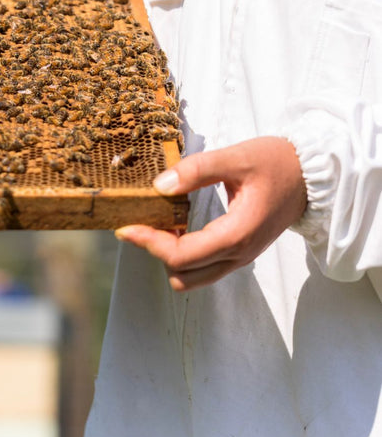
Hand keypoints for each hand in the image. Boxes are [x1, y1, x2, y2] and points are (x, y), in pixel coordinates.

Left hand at [115, 136, 306, 290]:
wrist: (311, 175)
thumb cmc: (276, 163)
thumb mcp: (235, 157)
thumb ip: (196, 170)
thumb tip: (159, 186)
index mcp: (237, 235)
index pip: (181, 256)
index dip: (149, 243)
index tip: (125, 227)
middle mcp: (238, 255)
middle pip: (182, 275)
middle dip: (155, 251)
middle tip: (140, 222)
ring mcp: (240, 258)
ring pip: (193, 278)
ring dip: (169, 257)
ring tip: (158, 223)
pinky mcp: (240, 253)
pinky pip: (204, 268)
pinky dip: (183, 255)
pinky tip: (176, 226)